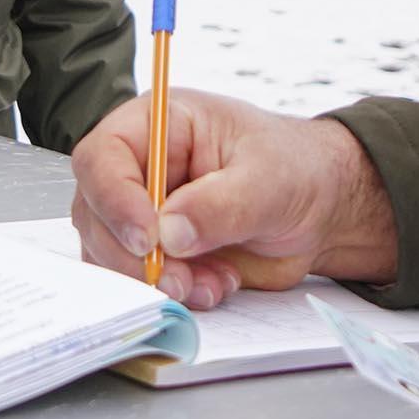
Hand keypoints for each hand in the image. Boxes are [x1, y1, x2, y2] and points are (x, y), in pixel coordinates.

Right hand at [69, 88, 398, 306]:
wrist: (323, 209)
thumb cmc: (298, 170)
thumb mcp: (269, 180)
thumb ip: (221, 203)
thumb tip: (168, 232)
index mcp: (160, 125)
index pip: (103, 156)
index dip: (114, 198)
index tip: (147, 237)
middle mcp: (142, 167)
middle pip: (95, 211)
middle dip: (131, 254)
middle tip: (176, 278)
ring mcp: (145, 212)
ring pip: (110, 252)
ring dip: (154, 279)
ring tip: (210, 282)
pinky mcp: (159, 251)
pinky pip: (140, 280)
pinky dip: (175, 293)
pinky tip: (217, 285)